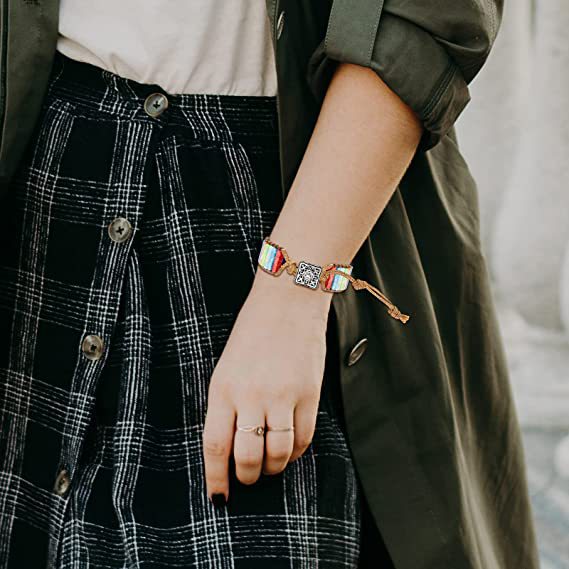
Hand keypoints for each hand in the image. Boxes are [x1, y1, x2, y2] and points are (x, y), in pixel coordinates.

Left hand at [203, 269, 332, 503]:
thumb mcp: (227, 366)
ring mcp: (283, 395)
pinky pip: (303, 438)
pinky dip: (294, 453)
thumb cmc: (254, 331)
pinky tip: (288, 450)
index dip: (216, 478)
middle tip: (247, 478)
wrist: (289, 301)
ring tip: (268, 466)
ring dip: (272, 469)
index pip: (215, 446)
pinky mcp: (310, 394)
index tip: (219, 495)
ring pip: (277, 453)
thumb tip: (231, 444)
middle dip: (247, 477)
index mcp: (224, 387)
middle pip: (247, 457)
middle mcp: (251, 395)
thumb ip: (227, 404)